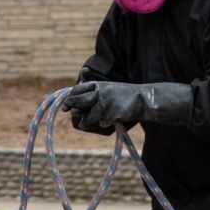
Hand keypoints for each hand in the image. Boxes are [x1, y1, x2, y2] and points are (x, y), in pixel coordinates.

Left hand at [63, 80, 191, 131]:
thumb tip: (73, 105)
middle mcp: (98, 93)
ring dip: (89, 122)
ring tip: (99, 120)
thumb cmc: (124, 95)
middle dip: (73, 110)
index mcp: (97, 85)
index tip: (66, 107)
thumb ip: (93, 93)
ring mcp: (104, 104)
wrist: (143, 99)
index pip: (76, 90)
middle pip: (76, 103)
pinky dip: (105, 124)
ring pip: (86, 118)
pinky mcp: (110, 115)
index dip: (69, 99)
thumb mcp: (108, 88)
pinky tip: (114, 119)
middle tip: (71, 114)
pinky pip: (101, 124)